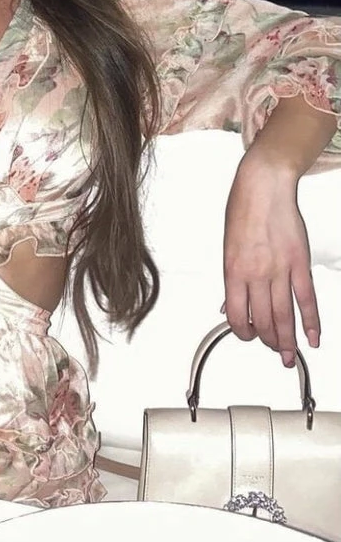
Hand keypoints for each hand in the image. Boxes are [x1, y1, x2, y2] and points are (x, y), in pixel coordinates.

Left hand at [223, 153, 319, 367]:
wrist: (264, 186)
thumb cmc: (243, 210)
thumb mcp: (227, 246)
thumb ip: (232, 279)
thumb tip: (229, 305)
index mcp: (233, 270)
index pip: (236, 314)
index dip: (241, 333)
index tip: (247, 337)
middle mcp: (256, 273)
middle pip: (263, 320)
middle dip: (267, 341)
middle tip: (274, 352)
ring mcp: (279, 269)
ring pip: (285, 315)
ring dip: (288, 340)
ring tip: (290, 356)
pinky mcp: (299, 263)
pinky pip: (306, 298)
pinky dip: (311, 321)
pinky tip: (313, 337)